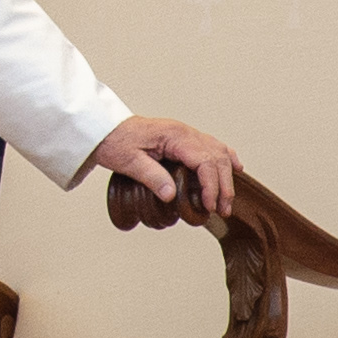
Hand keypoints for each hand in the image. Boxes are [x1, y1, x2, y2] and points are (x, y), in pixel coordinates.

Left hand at [91, 116, 241, 216]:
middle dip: (223, 186)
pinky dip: (225, 159)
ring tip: (226, 200)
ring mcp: (185, 134)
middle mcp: (185, 132)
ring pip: (218, 152)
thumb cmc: (113, 141)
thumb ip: (151, 176)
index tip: (209, 204)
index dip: (211, 185)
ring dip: (226, 176)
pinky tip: (235, 169)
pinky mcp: (183, 139)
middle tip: (222, 209)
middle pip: (217, 158)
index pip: (204, 161)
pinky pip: (212, 147)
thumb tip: (171, 195)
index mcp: (175, 136)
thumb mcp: (128, 161)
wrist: (102, 128)